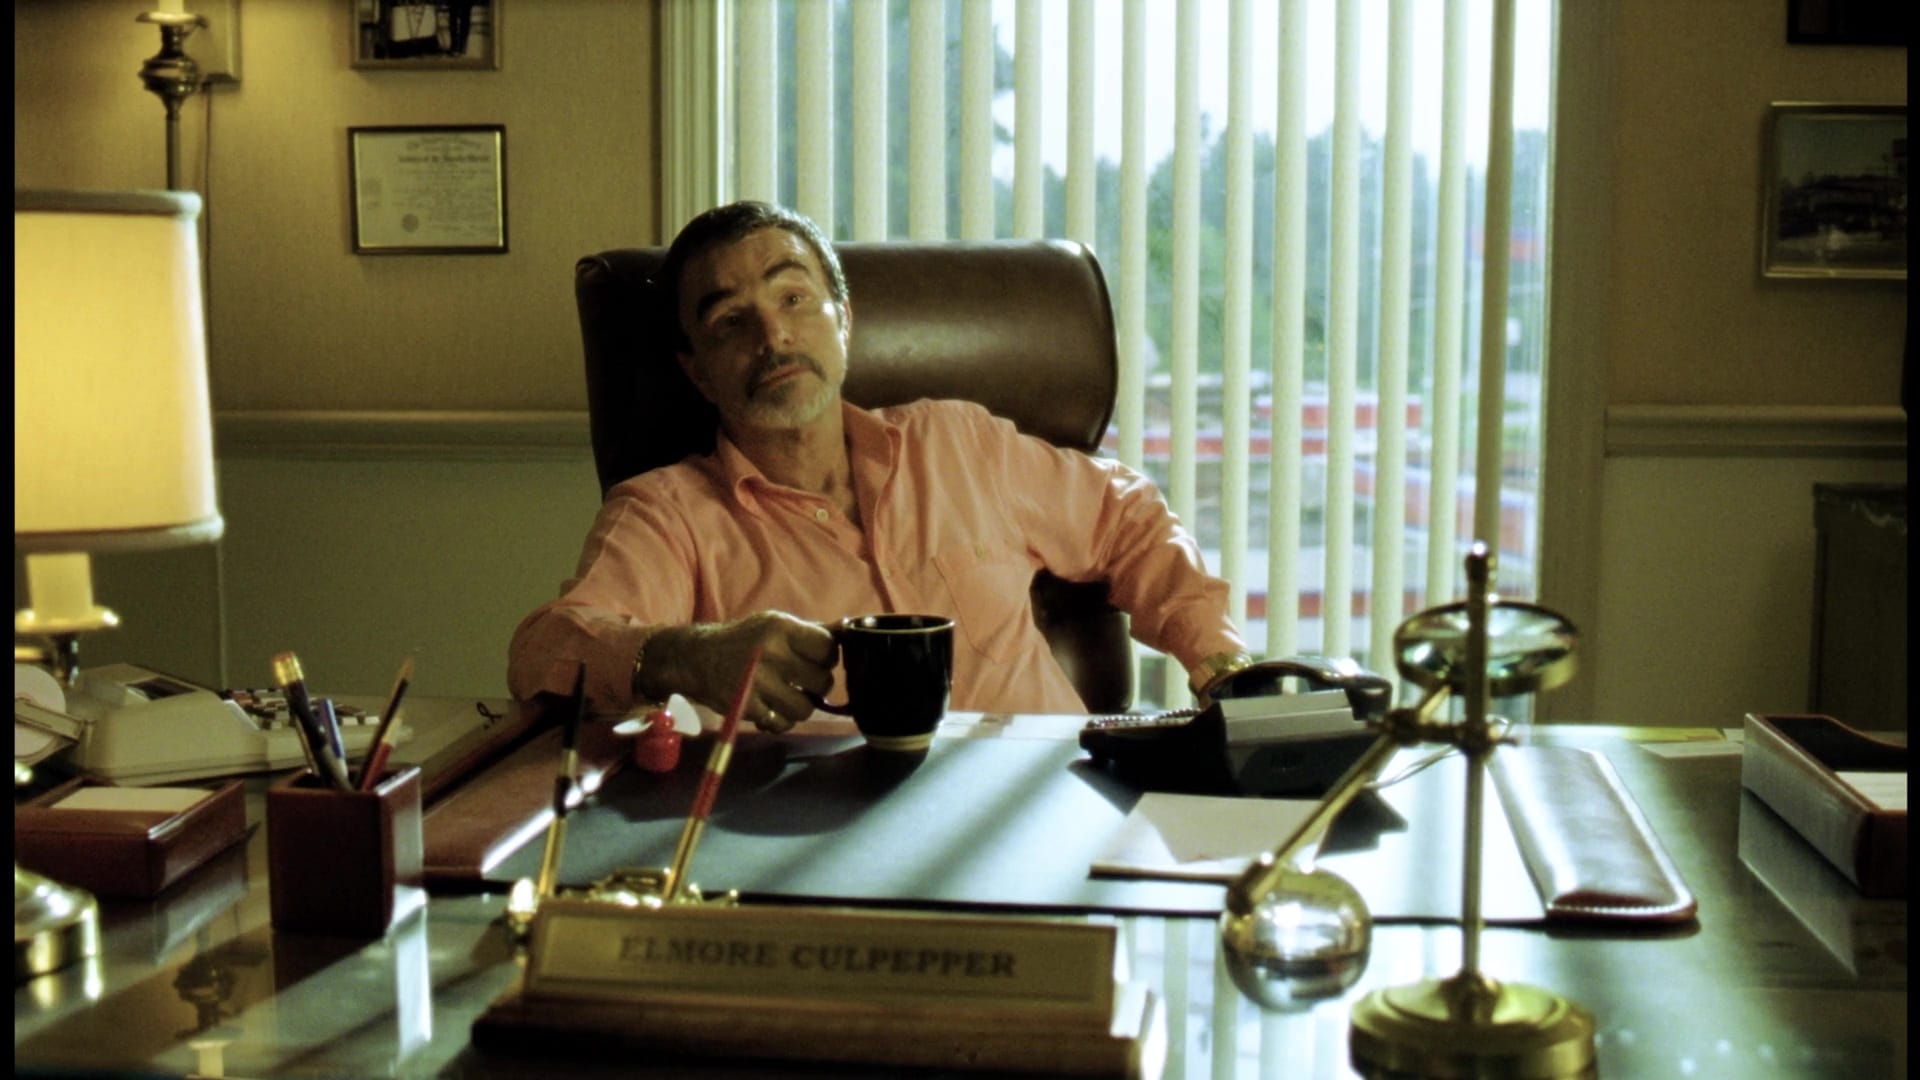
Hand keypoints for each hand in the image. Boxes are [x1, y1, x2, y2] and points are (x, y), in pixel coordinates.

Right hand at [640, 612, 836, 732]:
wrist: (696, 658)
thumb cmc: (744, 640)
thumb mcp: (775, 625)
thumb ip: (811, 632)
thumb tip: (850, 629)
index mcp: (781, 627)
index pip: (828, 647)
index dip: (828, 658)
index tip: (817, 661)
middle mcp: (770, 652)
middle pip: (821, 682)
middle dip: (816, 686)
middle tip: (802, 682)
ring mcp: (758, 681)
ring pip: (805, 708)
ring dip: (800, 706)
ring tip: (786, 697)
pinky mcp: (746, 706)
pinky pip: (782, 723)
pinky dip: (780, 721)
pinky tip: (770, 709)